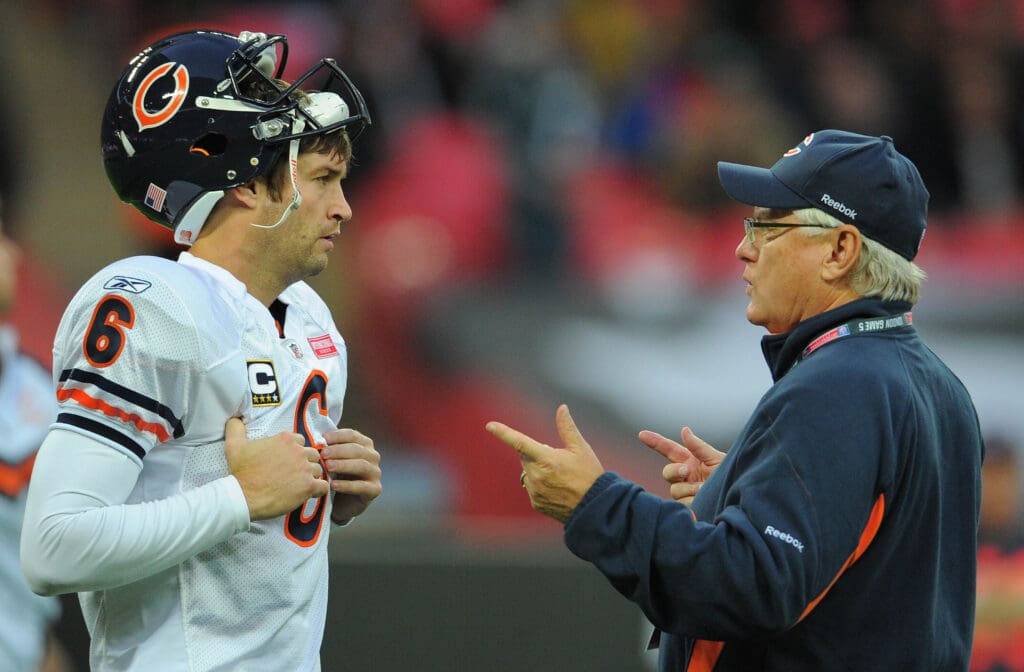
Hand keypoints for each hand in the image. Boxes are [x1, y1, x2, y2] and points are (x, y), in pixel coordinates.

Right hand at [223, 417, 328, 520]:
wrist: (242, 496)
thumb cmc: (240, 472)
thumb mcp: (234, 445)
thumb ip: (236, 428)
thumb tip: (235, 418)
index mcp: (285, 439)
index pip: (300, 441)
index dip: (295, 452)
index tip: (287, 461)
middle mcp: (298, 451)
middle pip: (312, 455)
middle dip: (305, 463)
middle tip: (294, 474)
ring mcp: (305, 469)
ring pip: (318, 470)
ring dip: (311, 477)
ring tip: (299, 484)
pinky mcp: (308, 486)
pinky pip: (323, 486)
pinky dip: (318, 490)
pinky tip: (309, 492)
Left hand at [321, 428, 381, 522]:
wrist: (342, 502)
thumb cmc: (337, 475)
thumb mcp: (333, 460)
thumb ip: (329, 449)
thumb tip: (315, 439)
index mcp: (364, 444)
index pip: (352, 435)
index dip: (337, 436)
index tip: (322, 439)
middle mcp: (373, 456)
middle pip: (357, 449)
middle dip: (338, 451)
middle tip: (323, 454)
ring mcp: (376, 473)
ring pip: (362, 465)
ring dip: (343, 465)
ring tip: (328, 467)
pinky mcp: (375, 489)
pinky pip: (362, 486)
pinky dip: (347, 485)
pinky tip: (333, 485)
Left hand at [486, 404, 603, 522]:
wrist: (595, 507)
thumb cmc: (590, 475)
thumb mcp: (581, 449)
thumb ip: (567, 428)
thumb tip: (562, 408)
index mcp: (546, 460)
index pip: (520, 442)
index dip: (504, 433)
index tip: (489, 426)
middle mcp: (537, 476)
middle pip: (525, 456)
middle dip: (536, 453)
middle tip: (558, 460)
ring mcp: (535, 491)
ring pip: (528, 472)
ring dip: (537, 469)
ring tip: (560, 476)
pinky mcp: (536, 502)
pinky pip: (532, 487)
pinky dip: (540, 484)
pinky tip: (557, 488)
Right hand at [639, 426, 723, 504]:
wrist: (738, 496)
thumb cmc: (729, 474)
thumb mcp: (716, 458)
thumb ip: (698, 446)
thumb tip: (684, 430)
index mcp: (689, 460)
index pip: (668, 449)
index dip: (654, 441)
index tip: (642, 434)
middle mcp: (685, 476)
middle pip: (667, 472)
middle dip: (674, 470)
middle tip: (686, 471)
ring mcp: (686, 491)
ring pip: (674, 490)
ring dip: (688, 488)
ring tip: (704, 489)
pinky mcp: (689, 505)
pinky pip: (682, 503)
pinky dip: (692, 500)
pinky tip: (703, 499)